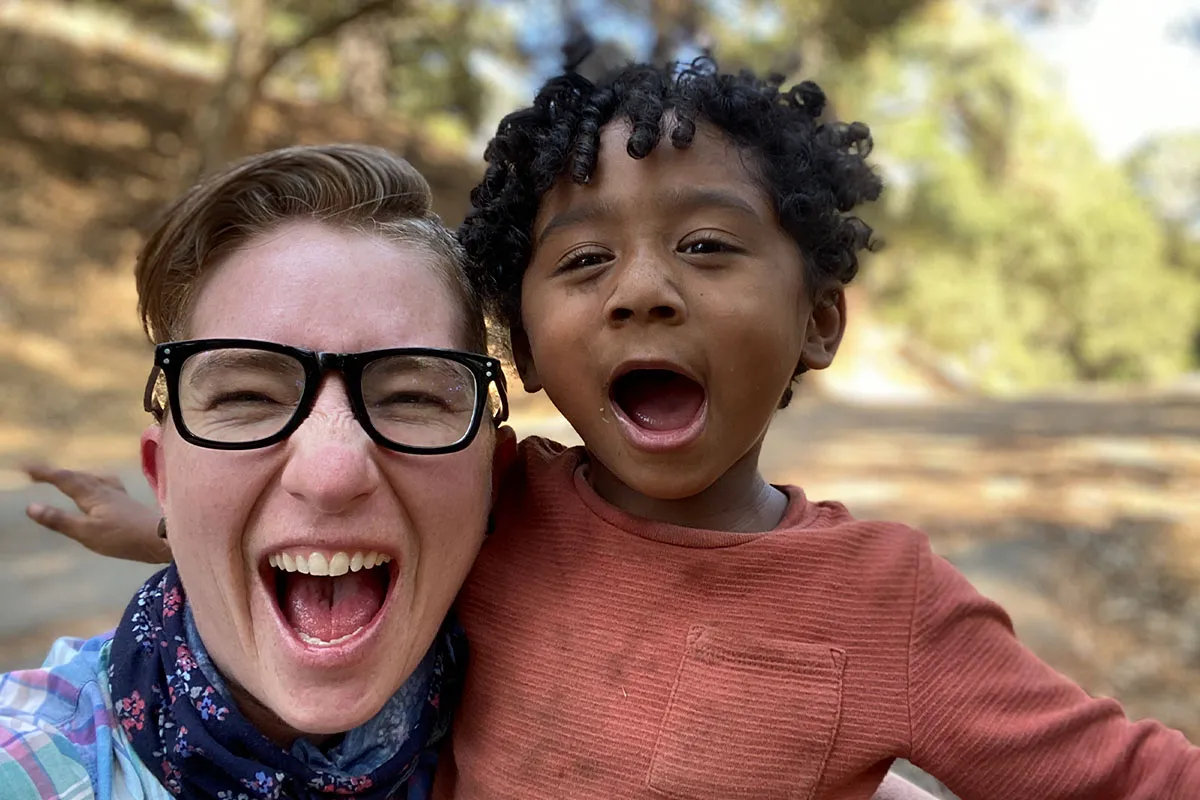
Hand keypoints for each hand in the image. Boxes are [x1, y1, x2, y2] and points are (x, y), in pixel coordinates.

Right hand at [23, 464, 170, 563]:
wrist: (162, 538)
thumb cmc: (124, 537)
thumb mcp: (86, 533)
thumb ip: (59, 520)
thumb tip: (31, 507)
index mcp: (93, 494)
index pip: (64, 478)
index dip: (44, 473)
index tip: (25, 467)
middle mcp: (106, 489)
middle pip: (78, 476)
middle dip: (56, 473)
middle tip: (37, 472)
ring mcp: (119, 495)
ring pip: (94, 479)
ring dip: (77, 476)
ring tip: (68, 477)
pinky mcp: (128, 503)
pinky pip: (107, 485)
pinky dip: (96, 482)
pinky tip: (105, 487)